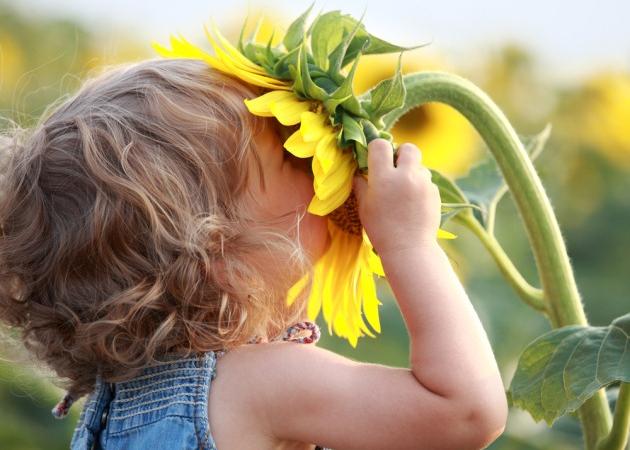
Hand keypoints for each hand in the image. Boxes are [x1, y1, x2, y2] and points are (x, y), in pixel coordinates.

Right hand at [352, 139, 440, 255]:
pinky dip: (420, 187)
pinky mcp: (435, 193)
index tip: (375, 159)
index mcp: (384, 177)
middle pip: (408, 148)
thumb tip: (358, 173)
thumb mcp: (364, 207)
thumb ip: (361, 185)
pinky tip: (414, 204)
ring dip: (412, 172)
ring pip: (419, 166)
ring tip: (404, 191)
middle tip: (395, 169)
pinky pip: (427, 182)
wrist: (409, 249)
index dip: (376, 149)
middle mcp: (406, 176)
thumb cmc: (381, 229)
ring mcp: (423, 184)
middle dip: (401, 154)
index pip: (380, 145)